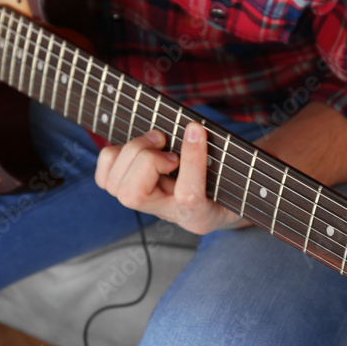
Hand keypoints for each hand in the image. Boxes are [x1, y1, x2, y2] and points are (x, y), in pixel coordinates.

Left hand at [95, 123, 246, 234]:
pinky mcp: (131, 191)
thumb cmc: (234, 182)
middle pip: (133, 195)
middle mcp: (169, 215)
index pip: (189, 195)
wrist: (220, 202)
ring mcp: (147, 206)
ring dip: (131, 153)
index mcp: (201, 216)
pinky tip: (140, 147)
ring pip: (115, 187)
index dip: (191, 159)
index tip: (196, 128)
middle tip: (166, 142)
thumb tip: (199, 131)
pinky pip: (104, 179)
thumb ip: (232, 158)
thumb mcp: (241, 174)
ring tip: (158, 140)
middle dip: (146, 159)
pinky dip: (115, 156)